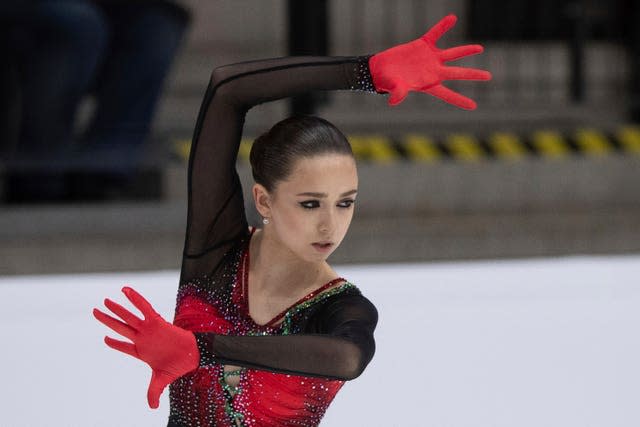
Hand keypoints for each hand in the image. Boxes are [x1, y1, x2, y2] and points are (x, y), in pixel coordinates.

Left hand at [93, 286, 198, 408]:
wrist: (192, 356)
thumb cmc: (178, 366)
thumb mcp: (161, 380)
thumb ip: (153, 392)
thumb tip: (152, 407)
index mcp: (140, 351)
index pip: (123, 346)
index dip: (114, 343)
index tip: (105, 340)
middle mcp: (142, 338)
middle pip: (120, 328)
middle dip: (107, 320)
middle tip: (95, 311)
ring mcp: (147, 329)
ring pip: (128, 317)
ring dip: (116, 309)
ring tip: (104, 302)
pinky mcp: (156, 321)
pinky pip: (143, 307)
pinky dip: (135, 299)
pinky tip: (125, 291)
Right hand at [369, 14, 490, 108]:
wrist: (381, 68)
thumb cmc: (387, 81)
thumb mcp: (394, 87)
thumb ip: (398, 92)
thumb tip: (394, 101)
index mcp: (429, 84)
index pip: (447, 94)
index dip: (460, 100)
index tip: (474, 106)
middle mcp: (433, 71)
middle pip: (457, 73)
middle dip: (473, 75)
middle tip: (488, 76)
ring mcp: (430, 58)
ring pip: (452, 54)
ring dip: (466, 50)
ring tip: (480, 48)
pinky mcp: (423, 45)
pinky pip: (435, 34)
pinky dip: (442, 26)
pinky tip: (452, 18)